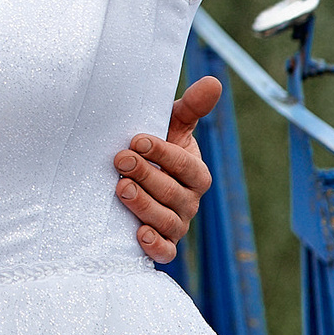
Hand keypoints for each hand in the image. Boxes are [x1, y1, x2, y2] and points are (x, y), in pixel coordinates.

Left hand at [113, 76, 220, 263]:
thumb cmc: (153, 149)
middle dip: (146, 176)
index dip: (162, 153)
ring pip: (168, 221)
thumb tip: (214, 82)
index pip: (185, 165)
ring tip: (120, 188)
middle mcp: (190, 201)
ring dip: (144, 206)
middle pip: (174, 193)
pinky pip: (166, 252)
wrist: (133, 180)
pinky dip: (155, 245)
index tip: (136, 139)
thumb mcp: (170, 126)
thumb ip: (191, 107)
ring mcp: (178, 224)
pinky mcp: (164, 245)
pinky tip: (138, 234)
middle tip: (120, 160)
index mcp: (195, 173)